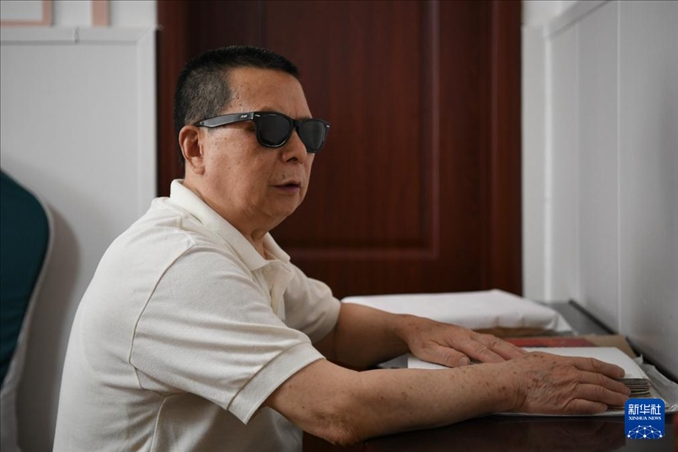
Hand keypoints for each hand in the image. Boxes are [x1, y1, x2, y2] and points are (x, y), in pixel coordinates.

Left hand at [399, 316, 525, 366]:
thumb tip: (464, 363)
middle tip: (530, 366)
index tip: (510, 372)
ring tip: (529, 361)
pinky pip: (493, 342)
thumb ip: (445, 356)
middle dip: (512, 355)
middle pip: (494, 345)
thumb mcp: (428, 351)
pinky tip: (516, 355)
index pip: (481, 352)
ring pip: (496, 342)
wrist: (417, 328)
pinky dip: (506, 347)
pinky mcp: (473, 336)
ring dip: (512, 350)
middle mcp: (468, 334)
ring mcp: (472, 334)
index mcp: (458, 338)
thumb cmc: (421, 341)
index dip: (496, 362)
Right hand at [502, 352, 629, 414]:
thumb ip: (553, 362)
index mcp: (563, 362)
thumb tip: (559, 364)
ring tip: (622, 401)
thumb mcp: (538, 358)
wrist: (510, 382)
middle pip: (600, 379)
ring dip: (613, 397)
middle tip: (626, 389)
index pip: (593, 364)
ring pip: (598, 392)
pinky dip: (598, 406)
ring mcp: (569, 389)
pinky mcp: (565, 404)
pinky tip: (604, 408)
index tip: (618, 372)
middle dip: (616, 385)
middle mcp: (570, 374)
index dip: (608, 368)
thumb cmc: (518, 370)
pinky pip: (587, 406)